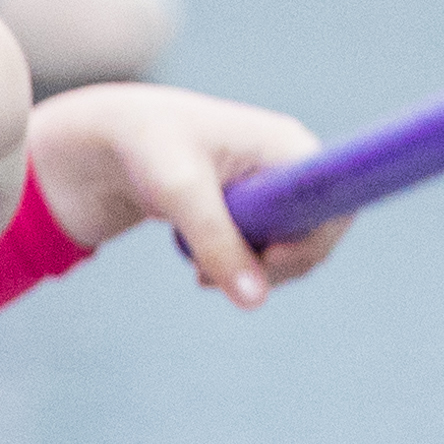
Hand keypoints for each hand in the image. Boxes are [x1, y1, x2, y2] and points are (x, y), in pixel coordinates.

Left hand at [15, 82, 340, 307]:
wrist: (107, 142)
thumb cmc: (146, 148)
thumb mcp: (179, 193)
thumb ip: (217, 243)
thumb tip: (254, 301)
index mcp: (287, 145)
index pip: (335, 204)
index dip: (313, 243)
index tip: (267, 261)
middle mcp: (289, 165)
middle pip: (316, 236)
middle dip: (274, 267)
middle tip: (216, 280)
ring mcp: (273, 188)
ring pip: (290, 252)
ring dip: (250, 273)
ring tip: (199, 274)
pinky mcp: (253, 208)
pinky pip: (266, 253)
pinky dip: (237, 269)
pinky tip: (199, 270)